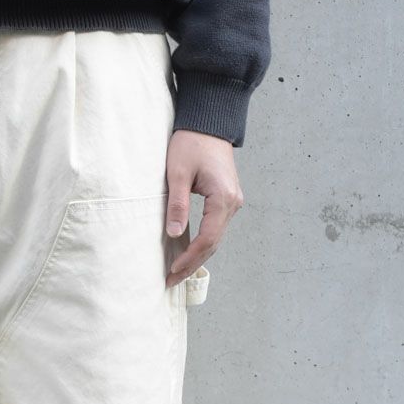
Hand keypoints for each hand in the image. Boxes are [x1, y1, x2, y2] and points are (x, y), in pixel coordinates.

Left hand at [164, 130, 243, 288]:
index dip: (189, 258)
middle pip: (213, 244)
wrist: (209, 123)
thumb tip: (174, 234)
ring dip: (197, 256)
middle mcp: (233, 203)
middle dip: (192, 264)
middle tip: (171, 280)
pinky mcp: (226, 200)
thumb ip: (177, 204)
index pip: (207, 239)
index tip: (171, 271)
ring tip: (177, 272)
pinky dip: (202, 244)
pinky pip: (215, 229)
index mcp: (223, 198)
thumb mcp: (177, 172)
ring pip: (216, 238)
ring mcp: (232, 202)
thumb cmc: (191, 143)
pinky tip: (188, 253)